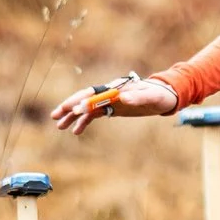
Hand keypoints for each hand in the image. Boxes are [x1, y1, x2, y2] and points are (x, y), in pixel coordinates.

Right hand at [49, 74, 179, 132]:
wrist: (165, 97)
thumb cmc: (159, 95)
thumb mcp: (151, 97)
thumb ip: (138, 97)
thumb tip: (123, 97)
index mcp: (116, 88)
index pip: (95, 93)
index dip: (83, 101)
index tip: (73, 110)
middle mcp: (109, 93)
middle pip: (85, 99)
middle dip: (69, 106)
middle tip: (55, 116)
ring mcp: (109, 101)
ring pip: (86, 108)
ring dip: (72, 116)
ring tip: (59, 126)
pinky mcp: (112, 108)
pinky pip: (94, 115)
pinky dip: (84, 122)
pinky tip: (76, 131)